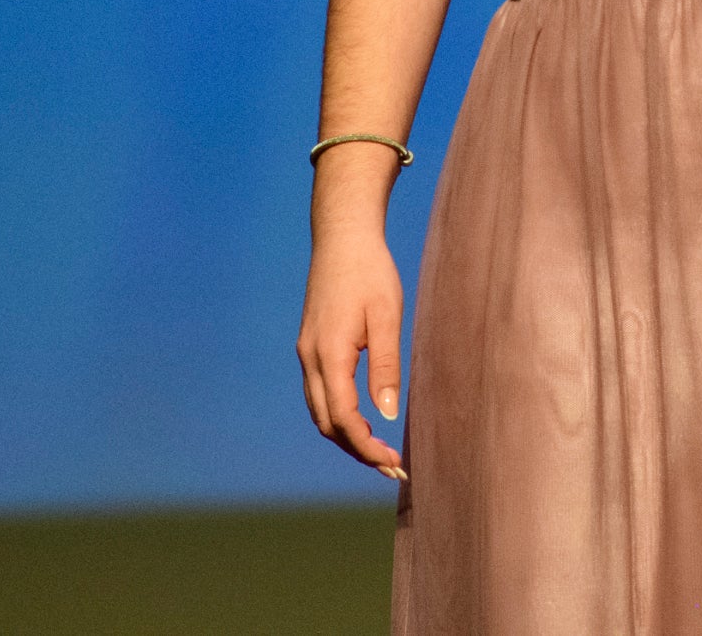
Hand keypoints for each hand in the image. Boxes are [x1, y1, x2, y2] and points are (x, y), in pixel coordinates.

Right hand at [296, 227, 408, 480]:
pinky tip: (363, 419)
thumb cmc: (371, 271)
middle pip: (327, 423)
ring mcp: (306, 351)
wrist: (342, 236)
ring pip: (320, 411)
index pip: (344, 419)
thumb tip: (386, 415)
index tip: (394, 463)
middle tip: (393, 466)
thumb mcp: (387, 316)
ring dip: (346, 436)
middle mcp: (310, 357)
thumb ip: (385, 366)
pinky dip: (339, 415)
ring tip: (380, 451)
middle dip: (357, 450)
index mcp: (329, 353)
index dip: (367, 448)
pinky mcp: (311, 345)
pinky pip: (319, 394)